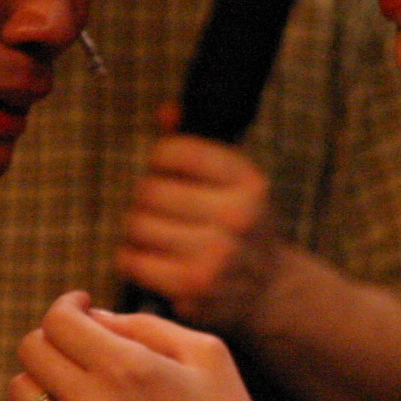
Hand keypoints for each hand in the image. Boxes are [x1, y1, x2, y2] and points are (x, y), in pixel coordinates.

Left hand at [9, 292, 286, 400]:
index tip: (84, 308)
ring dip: (42, 376)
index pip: (58, 321)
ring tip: (74, 382)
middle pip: (32, 350)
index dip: (67, 305)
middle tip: (79, 344)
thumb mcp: (206, 354)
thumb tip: (93, 317)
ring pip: (22, 391)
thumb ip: (145, 325)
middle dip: (52, 336)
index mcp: (129, 369)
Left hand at [117, 109, 280, 332]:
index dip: (159, 160)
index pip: (175, 152)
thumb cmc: (240, 226)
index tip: (166, 172)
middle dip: (145, 198)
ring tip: (153, 234)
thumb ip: (198, 145)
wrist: (269, 289)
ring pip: (137, 225)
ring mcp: (216, 254)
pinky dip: (131, 257)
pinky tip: (146, 258)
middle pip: (149, 190)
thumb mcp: (234, 182)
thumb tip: (166, 112)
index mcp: (248, 182)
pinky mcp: (193, 286)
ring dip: (136, 229)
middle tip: (157, 209)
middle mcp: (237, 216)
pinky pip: (133, 260)